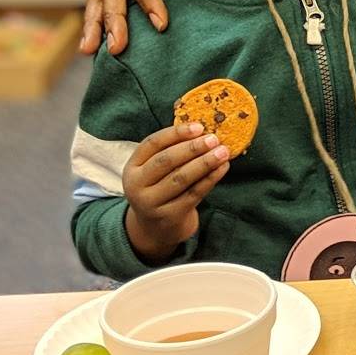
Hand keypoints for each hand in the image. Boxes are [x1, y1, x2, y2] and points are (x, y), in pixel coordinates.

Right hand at [122, 122, 230, 263]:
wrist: (156, 228)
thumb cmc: (161, 188)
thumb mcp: (155, 170)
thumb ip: (172, 150)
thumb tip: (203, 129)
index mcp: (133, 167)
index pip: (152, 143)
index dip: (176, 133)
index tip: (198, 126)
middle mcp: (137, 185)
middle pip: (166, 161)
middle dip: (192, 148)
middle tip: (214, 139)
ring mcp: (151, 203)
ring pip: (181, 178)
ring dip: (205, 163)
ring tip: (223, 152)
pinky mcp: (169, 216)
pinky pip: (194, 194)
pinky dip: (210, 179)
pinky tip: (223, 168)